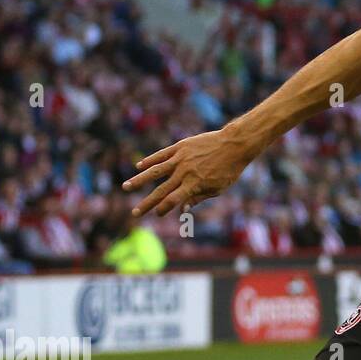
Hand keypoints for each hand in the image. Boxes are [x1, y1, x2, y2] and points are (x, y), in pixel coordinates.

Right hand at [122, 127, 255, 217]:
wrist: (235, 144)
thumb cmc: (229, 169)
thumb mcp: (218, 188)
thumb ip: (199, 198)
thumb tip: (182, 209)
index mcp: (194, 184)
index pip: (173, 201)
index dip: (163, 209)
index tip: (157, 214)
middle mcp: (184, 172)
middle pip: (161, 190)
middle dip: (147, 203)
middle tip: (134, 214)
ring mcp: (181, 158)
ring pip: (155, 171)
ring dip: (139, 180)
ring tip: (125, 187)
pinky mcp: (181, 147)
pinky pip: (162, 154)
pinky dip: (150, 160)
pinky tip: (139, 166)